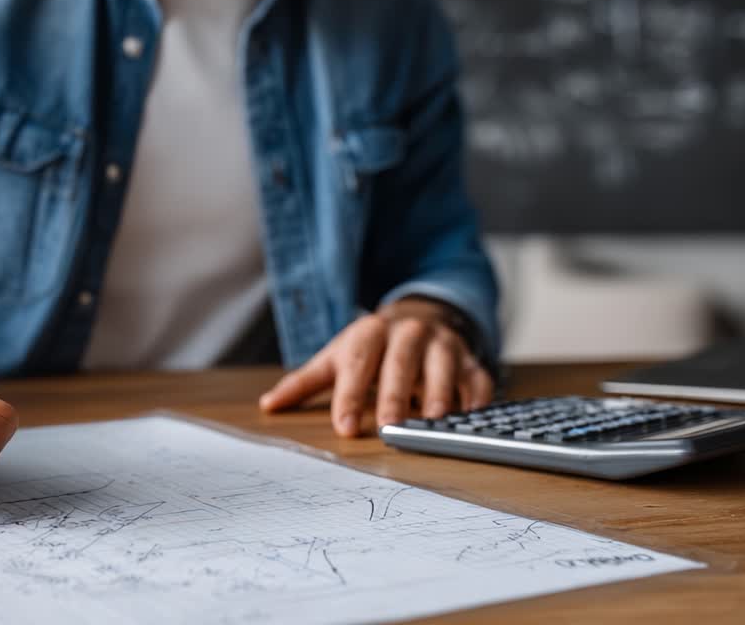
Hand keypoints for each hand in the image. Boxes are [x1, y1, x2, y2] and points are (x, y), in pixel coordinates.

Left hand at [258, 298, 493, 436]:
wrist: (421, 317)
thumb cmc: (372, 348)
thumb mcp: (337, 358)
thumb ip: (304, 383)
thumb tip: (267, 406)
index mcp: (370, 333)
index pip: (358, 364)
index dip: (351, 396)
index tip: (345, 428)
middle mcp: (408, 334)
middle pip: (400, 365)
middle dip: (394, 396)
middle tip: (388, 427)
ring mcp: (442, 345)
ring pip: (442, 367)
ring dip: (439, 393)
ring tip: (433, 421)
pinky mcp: (470, 360)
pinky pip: (477, 379)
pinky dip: (475, 398)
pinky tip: (469, 417)